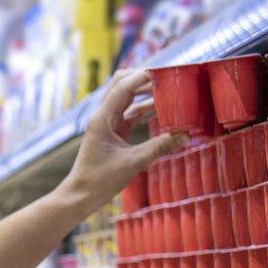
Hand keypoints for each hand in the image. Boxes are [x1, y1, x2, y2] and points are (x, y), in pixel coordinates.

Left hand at [59, 70, 189, 215]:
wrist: (82, 195)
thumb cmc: (100, 180)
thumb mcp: (133, 163)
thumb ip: (159, 147)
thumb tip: (186, 135)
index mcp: (102, 118)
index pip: (122, 86)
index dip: (143, 76)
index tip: (165, 72)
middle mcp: (103, 116)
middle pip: (122, 85)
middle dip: (144, 79)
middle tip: (168, 78)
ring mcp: (108, 123)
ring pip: (128, 99)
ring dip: (146, 94)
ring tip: (171, 92)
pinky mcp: (114, 132)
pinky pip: (131, 114)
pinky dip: (145, 110)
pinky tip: (163, 111)